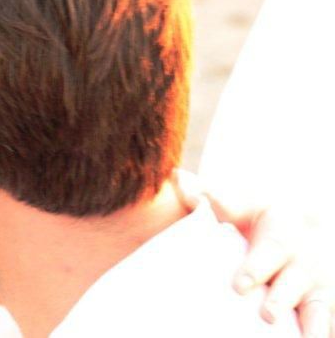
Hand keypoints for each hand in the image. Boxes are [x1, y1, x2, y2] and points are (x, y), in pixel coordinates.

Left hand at [174, 169, 334, 337]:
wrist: (292, 230)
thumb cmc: (257, 219)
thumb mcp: (239, 205)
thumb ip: (212, 197)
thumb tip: (180, 179)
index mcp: (283, 231)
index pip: (271, 250)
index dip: (256, 269)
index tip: (238, 287)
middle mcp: (304, 259)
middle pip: (295, 281)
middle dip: (281, 298)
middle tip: (266, 315)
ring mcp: (317, 284)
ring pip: (317, 305)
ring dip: (312, 324)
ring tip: (300, 336)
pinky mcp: (322, 304)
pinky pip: (325, 320)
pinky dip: (320, 331)